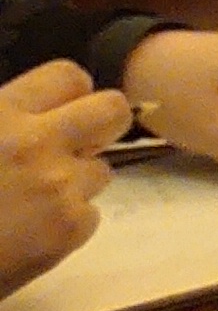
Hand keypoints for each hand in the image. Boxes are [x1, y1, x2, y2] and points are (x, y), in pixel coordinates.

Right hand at [0, 63, 124, 296]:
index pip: (69, 77)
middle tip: (75, 146)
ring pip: (102, 170)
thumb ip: (2, 120)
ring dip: (76, 182)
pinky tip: (28, 233)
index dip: (69, 95)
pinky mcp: (68, 229)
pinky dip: (66, 223)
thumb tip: (27, 116)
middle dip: (101, 125)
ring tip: (32, 201)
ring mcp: (58, 187)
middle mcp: (36, 142)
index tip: (57, 113)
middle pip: (112, 110)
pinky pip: (90, 215)